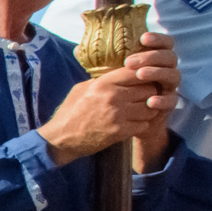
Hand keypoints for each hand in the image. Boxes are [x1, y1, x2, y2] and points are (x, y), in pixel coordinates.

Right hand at [38, 32, 180, 165]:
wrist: (61, 138)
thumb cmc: (70, 112)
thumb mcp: (81, 89)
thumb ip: (102, 80)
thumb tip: (119, 72)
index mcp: (103, 83)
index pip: (135, 72)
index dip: (143, 75)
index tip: (142, 79)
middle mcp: (113, 97)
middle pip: (148, 89)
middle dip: (149, 93)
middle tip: (144, 97)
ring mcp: (118, 115)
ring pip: (150, 108)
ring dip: (148, 109)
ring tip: (140, 110)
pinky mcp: (120, 132)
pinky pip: (144, 124)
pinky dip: (141, 124)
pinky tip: (133, 123)